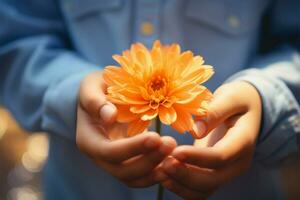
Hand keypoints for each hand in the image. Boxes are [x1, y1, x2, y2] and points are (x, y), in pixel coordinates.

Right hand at [76, 71, 176, 186]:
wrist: (102, 96)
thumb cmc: (97, 88)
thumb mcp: (91, 86)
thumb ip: (94, 100)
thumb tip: (109, 116)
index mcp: (88, 138)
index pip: (108, 152)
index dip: (132, 148)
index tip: (156, 137)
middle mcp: (99, 155)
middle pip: (122, 171)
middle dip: (148, 161)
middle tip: (171, 144)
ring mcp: (113, 161)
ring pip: (133, 178)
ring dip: (155, 171)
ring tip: (176, 156)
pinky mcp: (127, 161)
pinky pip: (141, 174)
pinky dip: (156, 172)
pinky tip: (172, 160)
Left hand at [160, 81, 261, 198]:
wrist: (245, 110)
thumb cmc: (237, 99)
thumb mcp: (231, 97)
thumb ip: (215, 111)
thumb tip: (196, 131)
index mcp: (244, 141)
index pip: (221, 156)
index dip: (197, 157)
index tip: (175, 152)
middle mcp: (237, 162)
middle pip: (213, 180)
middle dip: (186, 175)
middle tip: (163, 163)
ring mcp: (226, 171)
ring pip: (204, 190)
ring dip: (180, 185)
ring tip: (160, 171)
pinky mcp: (214, 173)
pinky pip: (197, 190)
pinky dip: (180, 187)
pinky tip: (163, 175)